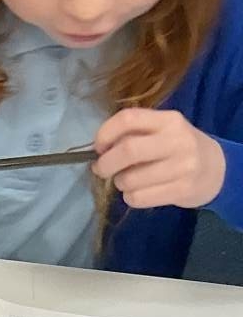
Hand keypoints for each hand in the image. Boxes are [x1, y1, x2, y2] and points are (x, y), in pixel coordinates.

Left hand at [91, 108, 225, 210]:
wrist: (217, 170)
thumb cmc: (179, 148)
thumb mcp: (163, 131)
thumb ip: (135, 133)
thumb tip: (99, 149)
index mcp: (168, 120)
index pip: (128, 118)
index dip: (105, 133)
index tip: (99, 148)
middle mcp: (177, 140)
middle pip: (127, 150)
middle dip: (106, 164)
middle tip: (101, 169)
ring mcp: (182, 166)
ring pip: (130, 179)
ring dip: (119, 183)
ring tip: (127, 181)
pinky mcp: (182, 190)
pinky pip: (139, 197)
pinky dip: (130, 197)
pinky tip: (139, 192)